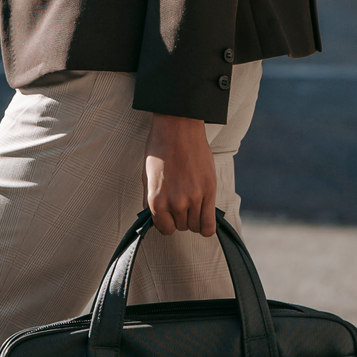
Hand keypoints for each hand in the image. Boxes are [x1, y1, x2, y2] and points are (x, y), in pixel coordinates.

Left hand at [143, 114, 216, 235]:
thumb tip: (154, 217)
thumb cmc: (160, 148)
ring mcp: (194, 198)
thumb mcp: (146, 176)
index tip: (169, 217)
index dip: (166, 223)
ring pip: (195, 226)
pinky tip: (204, 222)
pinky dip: (207, 227)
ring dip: (193, 220)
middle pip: (181, 227)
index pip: (165, 228)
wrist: (178, 127)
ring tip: (191, 206)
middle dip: (180, 219)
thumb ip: (150, 200)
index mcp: (156, 199)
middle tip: (180, 205)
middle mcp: (175, 202)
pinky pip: (209, 223)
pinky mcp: (209, 191)